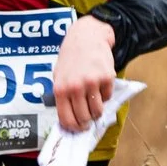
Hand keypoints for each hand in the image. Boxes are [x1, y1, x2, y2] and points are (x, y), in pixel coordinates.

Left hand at [53, 17, 118, 132]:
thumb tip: (70, 119)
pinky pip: (107, 97)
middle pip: (84, 118)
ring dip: (97, 110)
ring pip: (97, 111)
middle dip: (87, 122)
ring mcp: (92, 83)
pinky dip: (105, 95)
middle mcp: (75, 87)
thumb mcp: (59, 76)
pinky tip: (99, 85)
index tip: (79, 128)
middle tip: (89, 119)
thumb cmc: (71, 58)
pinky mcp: (106, 78)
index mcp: (60, 89)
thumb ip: (63, 96)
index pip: (67, 119)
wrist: (87, 37)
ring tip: (94, 102)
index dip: (74, 128)